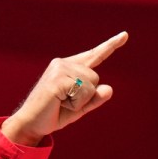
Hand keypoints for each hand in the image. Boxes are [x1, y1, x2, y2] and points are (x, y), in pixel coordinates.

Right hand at [1, 32, 128, 145]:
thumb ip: (95, 98)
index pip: (94, 55)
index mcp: (69, 66)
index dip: (111, 45)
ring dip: (81, 101)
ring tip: (61, 103)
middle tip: (66, 102)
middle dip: (87, 96)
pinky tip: (60, 103)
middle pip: (96, 77)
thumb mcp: (81, 107)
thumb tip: (109, 89)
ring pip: (91, 85)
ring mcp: (59, 69)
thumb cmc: (55, 114)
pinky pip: (83, 91)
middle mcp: (63, 63)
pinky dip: (76, 104)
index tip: (125, 35)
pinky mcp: (57, 79)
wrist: (31, 123)